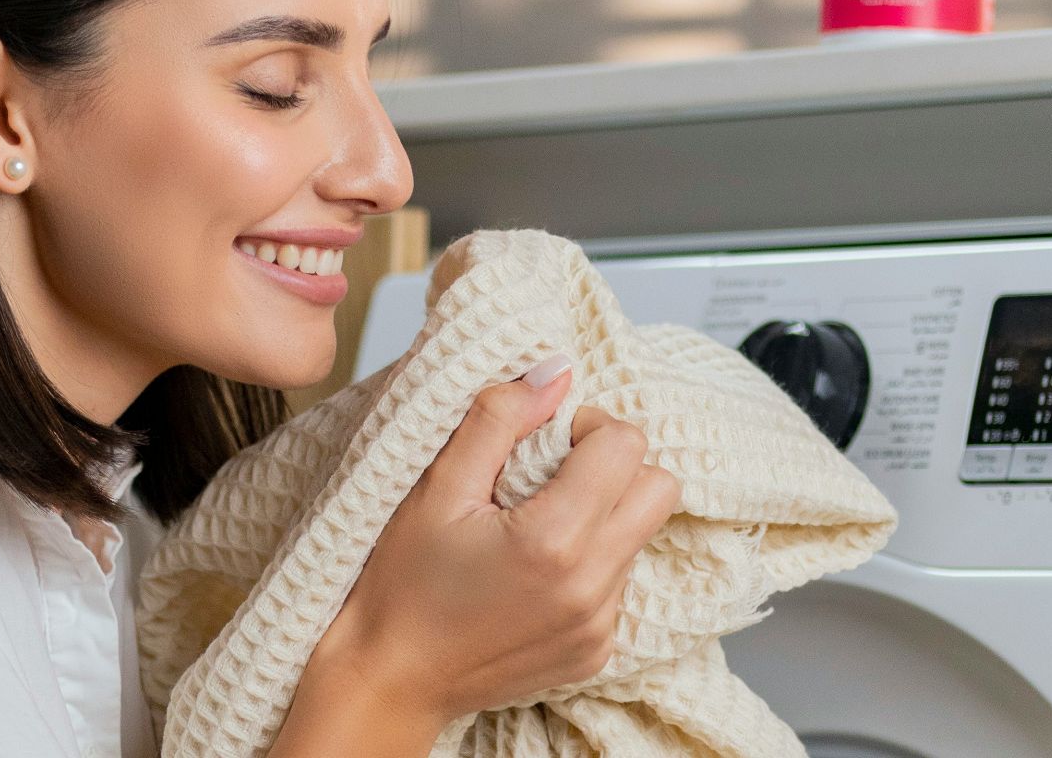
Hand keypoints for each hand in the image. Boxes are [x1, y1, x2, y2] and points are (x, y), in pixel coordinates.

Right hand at [319, 356, 681, 727]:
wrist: (390, 677)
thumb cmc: (402, 582)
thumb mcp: (437, 487)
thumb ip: (497, 419)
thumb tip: (553, 373)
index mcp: (553, 540)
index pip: (627, 446)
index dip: (589, 426)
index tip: (547, 440)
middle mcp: (591, 588)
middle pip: (660, 488)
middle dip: (615, 466)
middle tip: (555, 474)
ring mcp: (600, 626)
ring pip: (641, 535)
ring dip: (602, 515)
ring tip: (534, 527)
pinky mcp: (598, 652)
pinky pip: (621, 582)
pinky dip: (590, 563)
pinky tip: (535, 572)